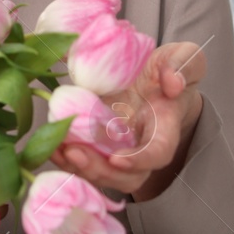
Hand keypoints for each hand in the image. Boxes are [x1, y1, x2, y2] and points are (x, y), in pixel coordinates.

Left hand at [52, 41, 205, 201]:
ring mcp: (119, 149)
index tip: (117, 158)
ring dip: (79, 168)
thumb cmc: (169, 69)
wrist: (153, 79)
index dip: (140, 160)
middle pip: (127, 176)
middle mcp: (142, 147)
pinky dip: (65, 159)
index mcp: (166, 127)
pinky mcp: (98, 145)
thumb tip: (172, 82)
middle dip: (101, 171)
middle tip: (75, 152)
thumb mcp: (184, 57)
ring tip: (57, 150)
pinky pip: (84, 162)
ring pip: (103, 175)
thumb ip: (183, 64)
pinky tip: (49, 145)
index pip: (159, 153)